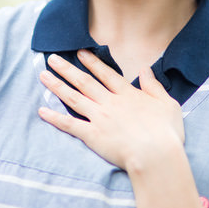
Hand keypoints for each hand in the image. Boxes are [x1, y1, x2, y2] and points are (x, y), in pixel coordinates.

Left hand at [38, 50, 183, 171]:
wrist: (156, 155)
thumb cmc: (166, 132)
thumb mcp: (167, 104)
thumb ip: (153, 85)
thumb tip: (145, 69)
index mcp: (127, 95)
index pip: (106, 74)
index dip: (92, 62)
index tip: (80, 52)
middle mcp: (109, 103)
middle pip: (84, 82)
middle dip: (67, 68)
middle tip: (52, 58)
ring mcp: (99, 118)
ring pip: (73, 97)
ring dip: (57, 86)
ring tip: (42, 75)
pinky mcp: (92, 135)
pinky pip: (69, 124)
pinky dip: (54, 117)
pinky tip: (41, 111)